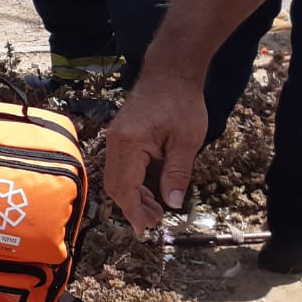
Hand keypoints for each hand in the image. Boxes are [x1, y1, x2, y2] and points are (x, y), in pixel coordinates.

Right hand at [105, 71, 206, 232]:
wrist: (170, 73)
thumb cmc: (182, 103)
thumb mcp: (187, 142)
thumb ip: (177, 174)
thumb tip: (172, 203)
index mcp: (129, 143)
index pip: (125, 186)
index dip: (134, 210)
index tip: (147, 228)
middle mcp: (115, 142)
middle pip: (114, 185)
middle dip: (132, 207)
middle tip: (155, 222)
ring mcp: (115, 138)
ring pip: (115, 178)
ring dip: (132, 196)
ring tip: (155, 210)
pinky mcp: (120, 137)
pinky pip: (120, 167)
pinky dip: (132, 183)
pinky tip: (149, 191)